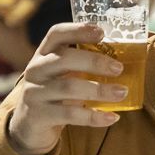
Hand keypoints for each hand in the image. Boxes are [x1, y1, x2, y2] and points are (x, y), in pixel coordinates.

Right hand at [6, 23, 126, 154]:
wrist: (28, 125)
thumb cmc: (56, 93)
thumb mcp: (64, 74)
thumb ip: (84, 64)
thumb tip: (126, 60)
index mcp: (44, 54)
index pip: (56, 34)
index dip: (78, 30)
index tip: (101, 32)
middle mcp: (36, 69)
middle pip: (64, 59)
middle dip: (94, 61)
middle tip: (118, 68)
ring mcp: (34, 92)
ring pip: (68, 87)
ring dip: (99, 90)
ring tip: (122, 92)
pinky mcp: (38, 115)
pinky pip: (70, 115)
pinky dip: (94, 117)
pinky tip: (112, 117)